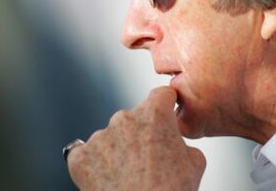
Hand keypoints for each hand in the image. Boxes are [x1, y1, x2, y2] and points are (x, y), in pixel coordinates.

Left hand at [67, 86, 205, 190]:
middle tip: (147, 160)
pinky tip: (107, 179)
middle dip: (139, 133)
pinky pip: (87, 153)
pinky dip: (95, 164)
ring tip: (127, 175)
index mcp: (154, 114)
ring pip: (110, 136)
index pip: (160, 95)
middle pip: (133, 118)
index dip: (165, 103)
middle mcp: (124, 118)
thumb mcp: (195, 163)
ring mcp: (99, 136)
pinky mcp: (80, 156)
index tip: (164, 108)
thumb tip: (175, 144)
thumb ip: (182, 142)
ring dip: (117, 149)